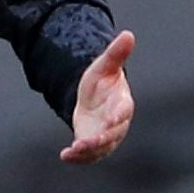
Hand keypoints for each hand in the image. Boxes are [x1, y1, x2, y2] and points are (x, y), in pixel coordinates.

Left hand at [63, 30, 136, 161]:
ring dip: (88, 151)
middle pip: (112, 134)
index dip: (118, 116)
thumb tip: (128, 34)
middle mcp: (117, 124)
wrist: (93, 99)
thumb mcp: (105, 66)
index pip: (124, 111)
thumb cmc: (103, 82)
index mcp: (122, 104)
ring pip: (101, 148)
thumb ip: (116, 54)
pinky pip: (89, 155)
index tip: (112, 120)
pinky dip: (79, 158)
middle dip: (101, 139)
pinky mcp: (94, 146)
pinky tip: (65, 155)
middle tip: (87, 142)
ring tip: (74, 150)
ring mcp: (106, 137)